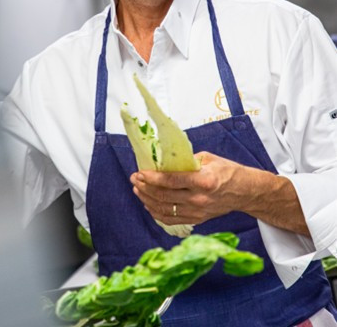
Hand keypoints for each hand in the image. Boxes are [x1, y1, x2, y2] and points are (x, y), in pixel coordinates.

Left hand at [130, 151, 246, 225]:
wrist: (244, 192)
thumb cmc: (227, 171)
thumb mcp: (208, 158)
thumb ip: (186, 161)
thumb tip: (165, 161)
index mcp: (203, 181)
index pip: (171, 181)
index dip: (152, 177)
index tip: (140, 172)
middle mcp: (199, 199)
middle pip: (164, 196)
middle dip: (144, 187)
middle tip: (134, 178)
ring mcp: (197, 212)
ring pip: (164, 209)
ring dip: (147, 199)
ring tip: (137, 189)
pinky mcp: (196, 220)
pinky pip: (171, 220)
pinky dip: (156, 213)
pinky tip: (148, 204)